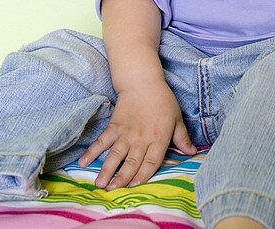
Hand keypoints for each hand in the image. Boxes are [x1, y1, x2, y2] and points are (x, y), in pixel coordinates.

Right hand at [78, 82, 196, 188]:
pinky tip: (83, 163)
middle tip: (113, 192)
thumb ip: (182, 138)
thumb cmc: (162, 100)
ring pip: (115, 155)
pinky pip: (102, 141)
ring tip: (100, 184)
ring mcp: (125, 133)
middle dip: (122, 179)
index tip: (135, 187)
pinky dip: (92, 152)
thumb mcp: (177, 119)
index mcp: (158, 138)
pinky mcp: (114, 127)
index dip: (143, 176)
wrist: (142, 82)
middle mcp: (141, 139)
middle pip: (131, 162)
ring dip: (107, 170)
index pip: (151, 162)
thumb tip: (192, 153)